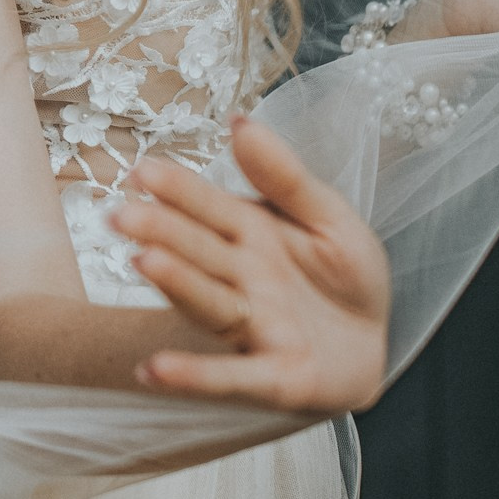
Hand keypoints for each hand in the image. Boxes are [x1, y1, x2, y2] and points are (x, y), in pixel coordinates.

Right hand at [109, 116, 389, 416]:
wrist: (378, 342)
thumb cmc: (346, 274)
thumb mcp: (328, 216)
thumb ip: (284, 176)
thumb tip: (239, 121)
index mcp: (249, 232)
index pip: (207, 205)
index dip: (176, 189)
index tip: (141, 172)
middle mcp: (241, 278)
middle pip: (198, 251)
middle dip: (161, 232)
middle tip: (121, 216)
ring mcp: (254, 327)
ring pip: (209, 303)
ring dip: (177, 285)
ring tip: (145, 262)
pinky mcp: (275, 378)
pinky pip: (233, 376)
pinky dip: (195, 374)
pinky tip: (153, 370)